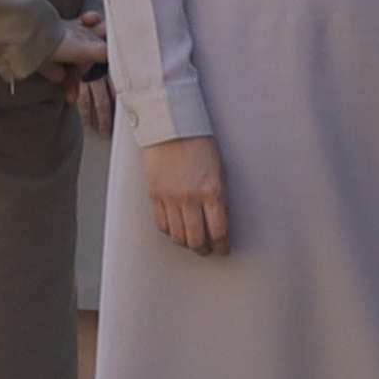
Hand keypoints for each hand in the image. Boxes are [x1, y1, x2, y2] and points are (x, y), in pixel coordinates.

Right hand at [142, 132, 227, 255]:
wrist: (170, 127)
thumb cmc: (198, 143)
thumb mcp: (218, 170)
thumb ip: (218, 196)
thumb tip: (218, 219)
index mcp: (212, 191)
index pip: (218, 231)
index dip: (222, 245)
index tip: (223, 249)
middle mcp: (190, 198)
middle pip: (196, 239)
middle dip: (204, 249)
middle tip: (207, 250)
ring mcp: (170, 198)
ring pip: (178, 235)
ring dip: (186, 243)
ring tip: (191, 243)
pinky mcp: (154, 195)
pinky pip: (161, 224)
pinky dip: (169, 232)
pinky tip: (174, 231)